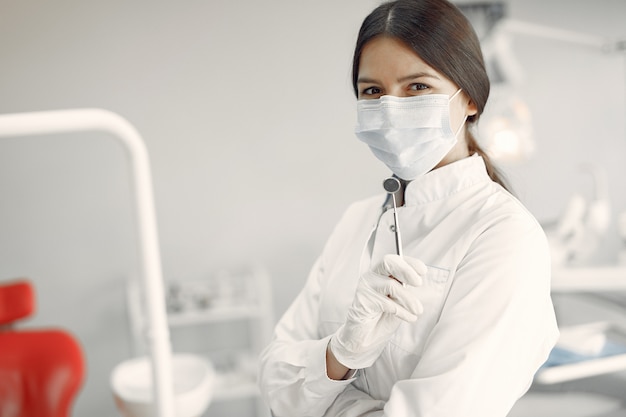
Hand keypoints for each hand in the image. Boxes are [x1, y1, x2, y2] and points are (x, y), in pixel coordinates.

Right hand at [329, 254, 425, 369]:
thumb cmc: (383, 317)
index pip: (395, 259)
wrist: (366, 338)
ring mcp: (365, 287)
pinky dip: (402, 311)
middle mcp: (372, 276)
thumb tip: (418, 280)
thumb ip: (405, 288)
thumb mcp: (399, 300)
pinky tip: (409, 318)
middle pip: (388, 262)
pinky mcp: (362, 301)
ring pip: (390, 285)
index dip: (410, 262)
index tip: (423, 271)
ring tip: (418, 310)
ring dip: (408, 299)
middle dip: (406, 271)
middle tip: (419, 283)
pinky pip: (386, 303)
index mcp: (381, 273)